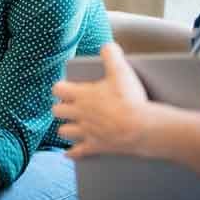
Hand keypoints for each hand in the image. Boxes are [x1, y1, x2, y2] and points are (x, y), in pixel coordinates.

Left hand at [52, 43, 151, 158]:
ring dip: (66, 129)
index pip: (58, 89)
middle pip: (57, 111)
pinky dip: (72, 153)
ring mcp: (85, 131)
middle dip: (61, 108)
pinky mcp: (94, 146)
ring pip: (63, 132)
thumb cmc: (131, 98)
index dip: (60, 88)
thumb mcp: (121, 71)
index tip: (65, 88)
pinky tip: (69, 153)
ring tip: (71, 126)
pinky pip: (77, 153)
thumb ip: (112, 54)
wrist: (142, 127)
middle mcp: (79, 114)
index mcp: (82, 95)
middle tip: (68, 107)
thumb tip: (107, 45)